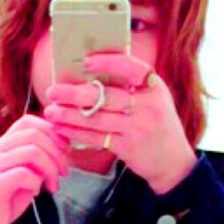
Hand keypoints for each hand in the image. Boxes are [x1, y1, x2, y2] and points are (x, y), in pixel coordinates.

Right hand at [0, 115, 70, 223]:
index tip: (65, 150)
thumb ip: (38, 158)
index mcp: (3, 143)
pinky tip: (36, 193)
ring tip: (54, 184)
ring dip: (50, 168)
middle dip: (56, 152)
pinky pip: (25, 174)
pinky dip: (37, 183)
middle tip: (65, 171)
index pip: (28, 121)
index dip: (51, 131)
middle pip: (34, 135)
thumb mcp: (26, 173)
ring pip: (32, 152)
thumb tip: (62, 147)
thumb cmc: (7, 199)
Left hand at [43, 53, 196, 194]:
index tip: (87, 62)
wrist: (172, 162)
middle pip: (107, 96)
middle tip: (53, 91)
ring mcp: (138, 128)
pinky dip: (76, 133)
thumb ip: (132, 88)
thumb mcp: (154, 100)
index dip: (109, 63)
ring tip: (50, 111)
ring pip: (97, 118)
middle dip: (75, 93)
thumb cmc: (157, 125)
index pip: (131, 68)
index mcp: (155, 87)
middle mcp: (148, 106)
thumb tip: (92, 74)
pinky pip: (96, 137)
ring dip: (70, 115)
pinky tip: (62, 128)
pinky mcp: (128, 147)